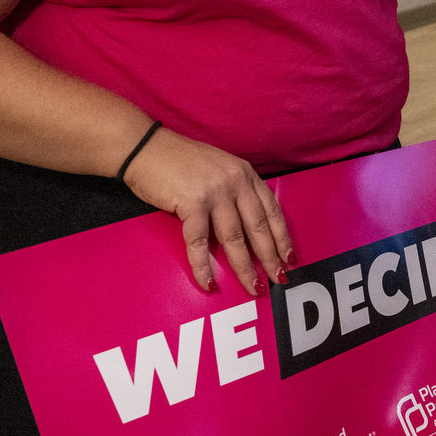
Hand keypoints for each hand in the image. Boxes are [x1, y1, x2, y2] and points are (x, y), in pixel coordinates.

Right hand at [121, 127, 293, 295]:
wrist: (146, 148)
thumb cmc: (180, 161)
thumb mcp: (220, 169)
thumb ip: (235, 191)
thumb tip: (247, 226)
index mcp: (246, 174)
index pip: (272, 210)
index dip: (282, 237)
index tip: (290, 258)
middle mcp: (236, 182)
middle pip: (259, 227)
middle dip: (270, 257)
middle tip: (278, 279)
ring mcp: (215, 192)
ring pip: (235, 238)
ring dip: (244, 267)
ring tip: (253, 287)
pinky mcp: (192, 203)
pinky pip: (200, 242)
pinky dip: (203, 265)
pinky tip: (208, 282)